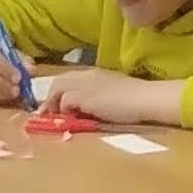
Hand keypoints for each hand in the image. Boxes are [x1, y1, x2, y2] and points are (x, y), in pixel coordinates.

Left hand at [33, 65, 181, 124]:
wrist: (145, 99)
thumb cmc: (135, 101)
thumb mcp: (112, 95)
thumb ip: (96, 98)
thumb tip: (83, 110)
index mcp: (95, 74)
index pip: (70, 78)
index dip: (60, 92)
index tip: (55, 107)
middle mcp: (87, 74)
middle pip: (58, 81)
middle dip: (50, 97)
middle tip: (47, 114)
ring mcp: (85, 83)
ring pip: (58, 88)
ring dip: (53, 104)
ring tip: (53, 118)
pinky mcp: (85, 95)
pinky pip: (65, 100)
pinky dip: (64, 110)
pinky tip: (70, 119)